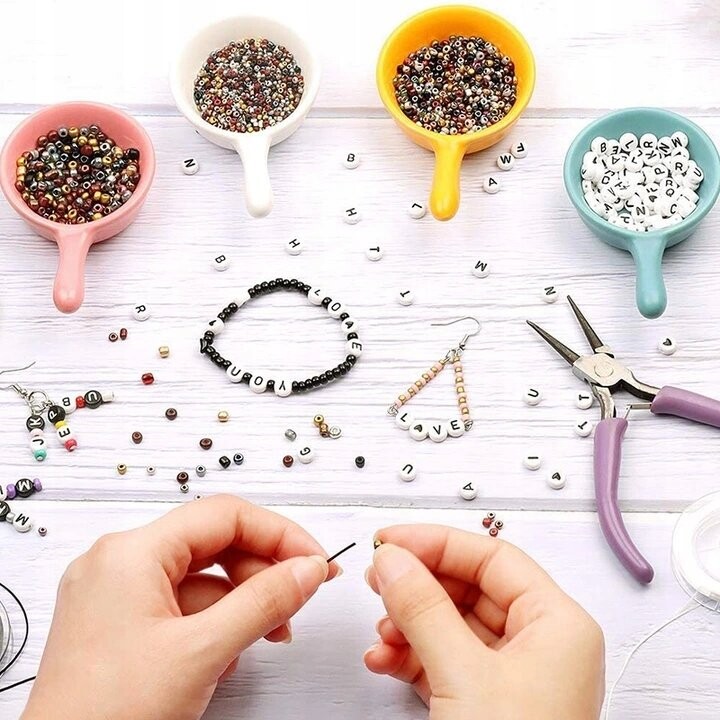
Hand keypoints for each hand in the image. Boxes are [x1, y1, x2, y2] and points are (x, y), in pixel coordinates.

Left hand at [22, 495, 339, 719]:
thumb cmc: (106, 715)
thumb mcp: (202, 652)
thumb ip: (264, 601)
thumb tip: (306, 568)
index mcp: (131, 552)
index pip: (224, 515)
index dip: (279, 534)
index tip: (313, 560)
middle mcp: (119, 562)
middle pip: (214, 544)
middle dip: (261, 573)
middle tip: (297, 600)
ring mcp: (116, 592)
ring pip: (201, 577)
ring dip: (241, 604)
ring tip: (264, 636)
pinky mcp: (119, 621)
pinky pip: (181, 604)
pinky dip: (212, 623)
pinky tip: (224, 655)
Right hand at [364, 525, 604, 719]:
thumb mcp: (463, 676)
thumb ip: (424, 610)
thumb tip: (395, 561)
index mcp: (558, 625)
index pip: (492, 556)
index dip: (438, 544)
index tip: (394, 542)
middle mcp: (542, 645)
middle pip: (470, 589)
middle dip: (418, 587)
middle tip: (380, 578)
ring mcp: (516, 676)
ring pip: (453, 625)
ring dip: (409, 625)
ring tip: (380, 632)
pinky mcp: (489, 702)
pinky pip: (446, 659)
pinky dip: (412, 656)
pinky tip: (386, 660)